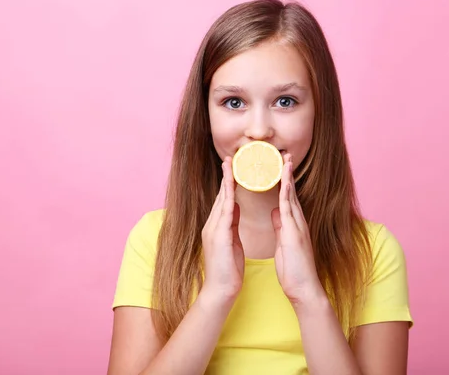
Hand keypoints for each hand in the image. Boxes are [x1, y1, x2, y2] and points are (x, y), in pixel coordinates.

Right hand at [201, 157, 243, 303]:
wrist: (221, 290)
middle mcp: (212, 225)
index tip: (233, 168)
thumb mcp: (232, 242)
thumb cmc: (228, 270)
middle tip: (230, 158)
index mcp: (218, 227)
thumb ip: (232, 224)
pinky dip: (229, 197)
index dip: (229, 183)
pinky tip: (232, 186)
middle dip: (226, 176)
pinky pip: (225, 212)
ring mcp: (213, 230)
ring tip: (230, 165)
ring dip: (226, 181)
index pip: (224, 200)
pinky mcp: (218, 236)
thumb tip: (236, 209)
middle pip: (221, 195)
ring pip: (222, 200)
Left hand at [271, 154, 325, 307]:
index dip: (282, 180)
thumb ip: (281, 227)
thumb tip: (276, 213)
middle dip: (287, 173)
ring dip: (288, 177)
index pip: (286, 197)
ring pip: (291, 196)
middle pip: (290, 192)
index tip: (277, 165)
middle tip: (284, 153)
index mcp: (292, 224)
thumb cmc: (294, 270)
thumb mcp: (284, 244)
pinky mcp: (295, 233)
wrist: (304, 289)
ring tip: (285, 158)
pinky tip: (284, 181)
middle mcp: (297, 222)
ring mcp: (298, 226)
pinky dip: (287, 193)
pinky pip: (289, 209)